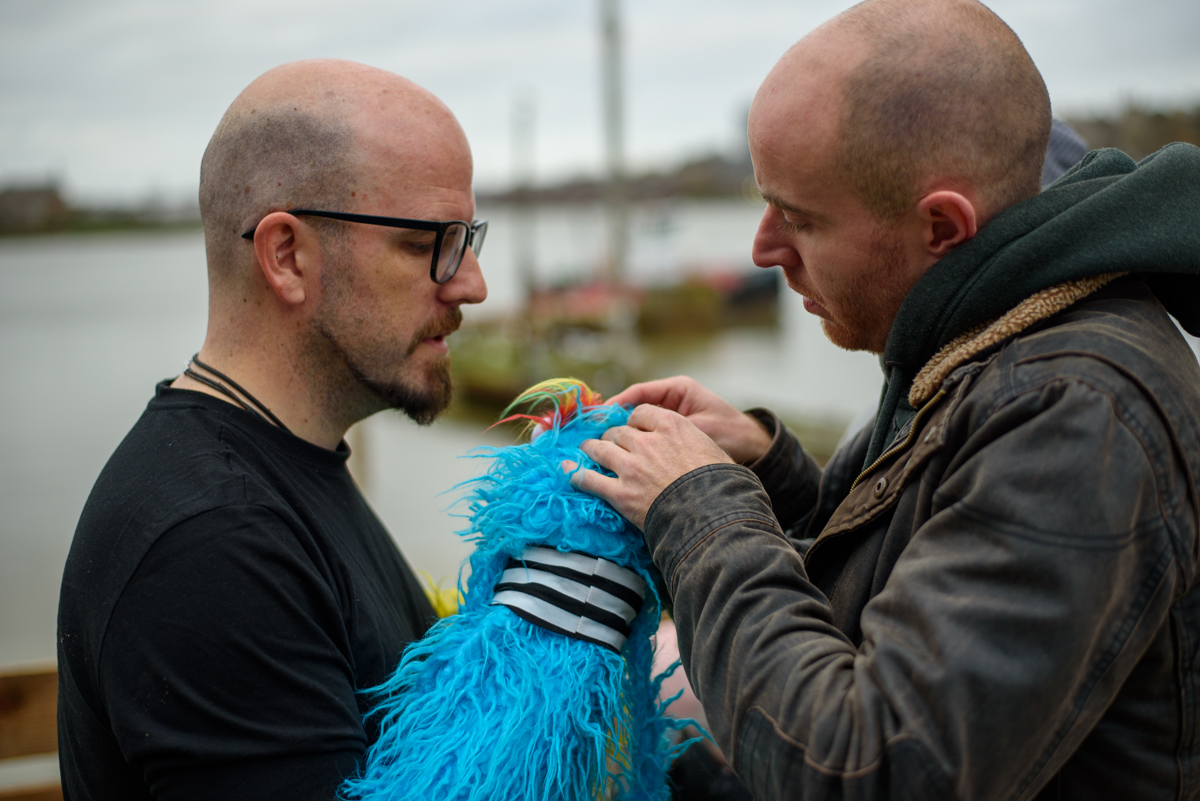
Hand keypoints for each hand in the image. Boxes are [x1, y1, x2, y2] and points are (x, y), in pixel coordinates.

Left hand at [569, 404, 733, 530]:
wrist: (712, 516)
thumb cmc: (722, 484)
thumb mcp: (714, 451)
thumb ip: (694, 442)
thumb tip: (694, 450)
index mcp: (671, 425)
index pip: (642, 413)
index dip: (634, 420)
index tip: (633, 426)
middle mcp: (646, 442)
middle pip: (619, 431)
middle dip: (612, 436)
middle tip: (609, 441)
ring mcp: (630, 467)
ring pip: (600, 449)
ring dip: (591, 449)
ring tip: (586, 450)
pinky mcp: (620, 494)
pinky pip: (590, 480)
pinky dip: (576, 475)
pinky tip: (568, 472)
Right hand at [608, 376, 772, 464]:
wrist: (752, 446)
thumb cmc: (731, 433)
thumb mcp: (701, 429)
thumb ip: (673, 430)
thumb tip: (640, 436)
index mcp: (679, 389)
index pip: (640, 392)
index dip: (617, 403)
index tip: (599, 415)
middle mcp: (671, 398)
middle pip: (634, 405)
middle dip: (614, 418)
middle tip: (594, 432)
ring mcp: (670, 415)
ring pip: (637, 421)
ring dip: (622, 431)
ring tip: (601, 444)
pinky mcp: (671, 431)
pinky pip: (647, 433)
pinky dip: (634, 441)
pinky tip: (620, 454)